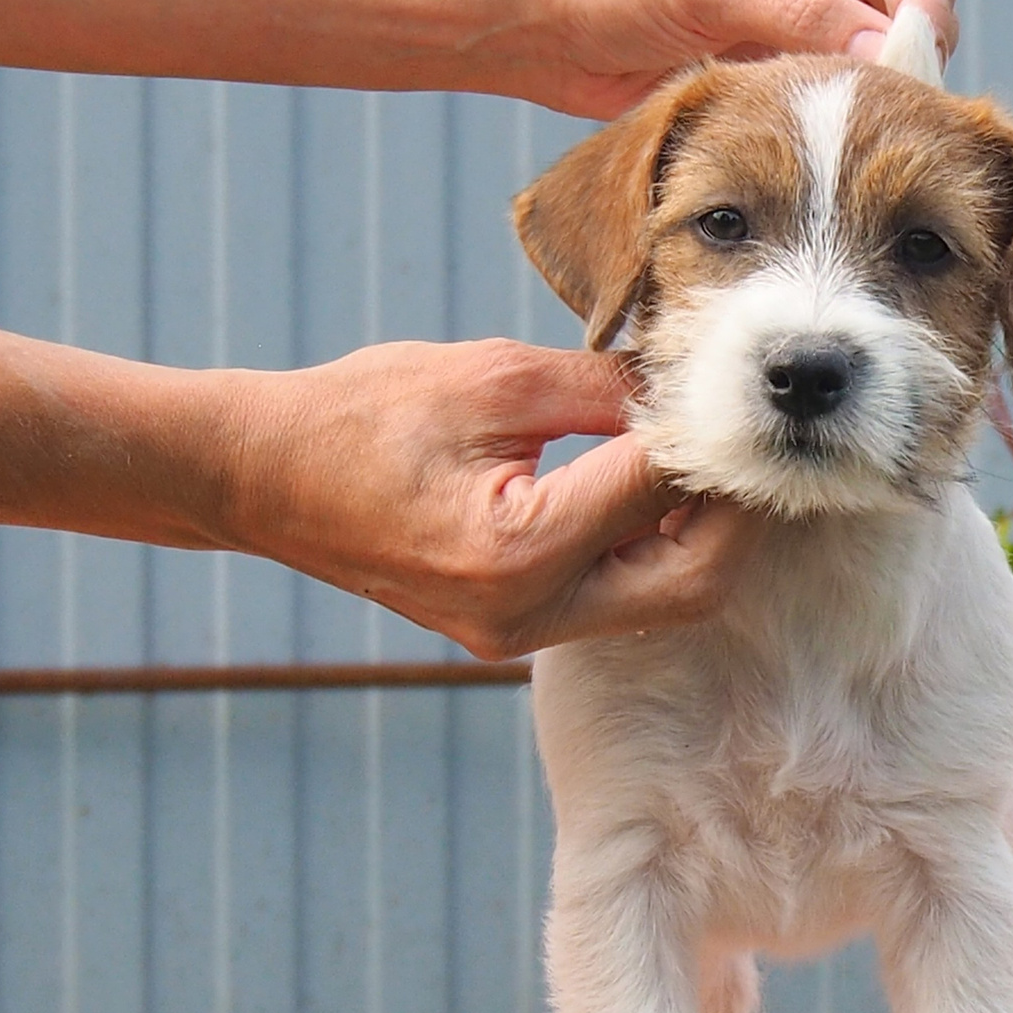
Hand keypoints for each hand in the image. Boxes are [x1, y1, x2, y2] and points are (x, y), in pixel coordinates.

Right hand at [224, 340, 760, 657]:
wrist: (259, 475)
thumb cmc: (362, 412)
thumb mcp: (491, 377)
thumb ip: (603, 387)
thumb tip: (691, 383)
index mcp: (517, 551)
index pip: (659, 493)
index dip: (711, 440)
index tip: (741, 395)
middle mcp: (525, 614)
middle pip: (694, 581)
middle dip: (737, 512)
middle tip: (752, 442)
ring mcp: (518, 635)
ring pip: (665, 600)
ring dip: (702, 533)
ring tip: (710, 457)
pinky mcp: (512, 633)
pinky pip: (618, 602)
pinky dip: (654, 549)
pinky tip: (660, 488)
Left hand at [537, 0, 959, 116]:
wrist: (552, 23)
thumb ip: (805, 17)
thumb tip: (887, 54)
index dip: (920, 4)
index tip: (919, 60)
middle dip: (910, 44)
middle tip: (894, 103)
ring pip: (893, 40)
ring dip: (883, 78)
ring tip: (858, 120)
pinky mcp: (801, 42)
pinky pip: (855, 76)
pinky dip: (856, 101)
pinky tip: (838, 132)